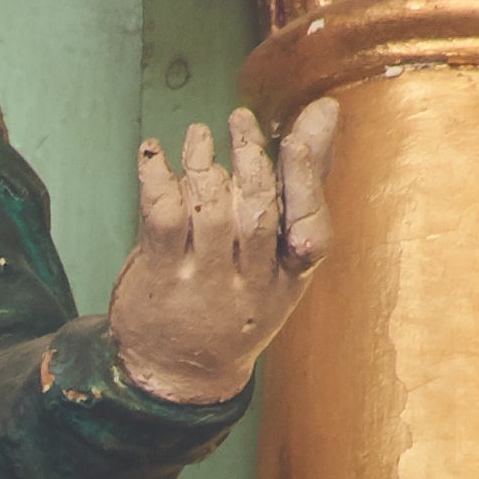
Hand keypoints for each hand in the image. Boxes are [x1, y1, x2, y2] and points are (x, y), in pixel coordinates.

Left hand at [108, 98, 337, 404]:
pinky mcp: (161, 281)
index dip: (304, 183)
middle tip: (239, 119)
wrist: (178, 371)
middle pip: (258, 215)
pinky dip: (157, 179)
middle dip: (250, 160)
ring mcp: (204, 286)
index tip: (294, 139)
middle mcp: (251, 285)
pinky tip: (153, 153)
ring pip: (211, 215)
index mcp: (290, 276)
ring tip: (198, 136)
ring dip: (204, 165)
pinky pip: (162, 220)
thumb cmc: (236, 296)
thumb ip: (303, 178)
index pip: (310, 231)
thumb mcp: (279, 251)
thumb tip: (325, 107)